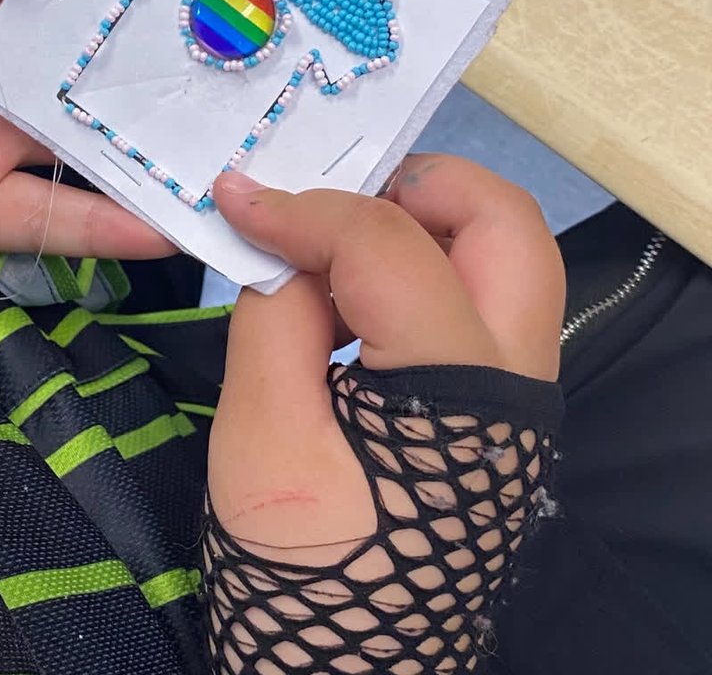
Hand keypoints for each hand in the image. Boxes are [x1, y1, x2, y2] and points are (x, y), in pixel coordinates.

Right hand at [208, 156, 564, 562]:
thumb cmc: (303, 570)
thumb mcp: (262, 437)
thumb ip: (276, 316)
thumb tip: (292, 248)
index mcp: (462, 386)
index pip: (388, 246)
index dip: (304, 208)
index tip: (235, 196)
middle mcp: (517, 377)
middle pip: (504, 223)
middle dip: (416, 185)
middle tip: (330, 192)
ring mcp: (518, 392)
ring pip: (506, 254)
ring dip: (424, 220)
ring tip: (333, 232)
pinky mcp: (497, 407)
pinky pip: (479, 299)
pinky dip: (422, 265)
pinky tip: (352, 286)